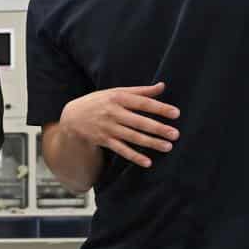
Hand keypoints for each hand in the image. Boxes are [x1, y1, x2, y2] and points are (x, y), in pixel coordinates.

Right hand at [59, 82, 179, 167]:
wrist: (72, 116)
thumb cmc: (99, 102)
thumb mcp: (116, 92)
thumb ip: (140, 91)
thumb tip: (162, 86)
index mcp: (118, 98)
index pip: (142, 103)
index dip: (159, 108)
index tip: (176, 113)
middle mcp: (113, 113)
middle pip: (139, 122)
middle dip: (158, 128)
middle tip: (175, 134)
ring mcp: (108, 128)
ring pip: (132, 137)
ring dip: (150, 143)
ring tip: (167, 147)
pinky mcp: (104, 141)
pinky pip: (121, 150)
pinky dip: (134, 156)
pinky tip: (147, 162)